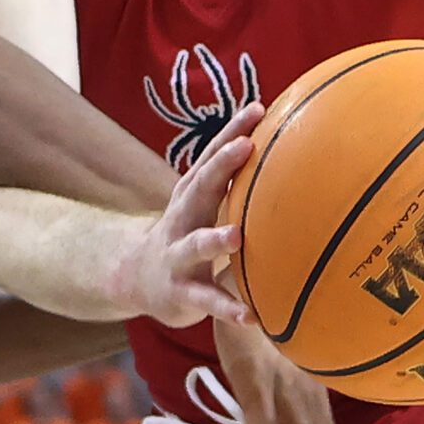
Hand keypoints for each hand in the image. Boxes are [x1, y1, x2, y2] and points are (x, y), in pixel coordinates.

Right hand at [108, 103, 259, 328]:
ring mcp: (177, 255)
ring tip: (237, 237)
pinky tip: (251, 316)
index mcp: (192, 195)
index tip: (258, 108)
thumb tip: (288, 157)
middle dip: (220, 165)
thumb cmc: (185, 235)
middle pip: (199, 187)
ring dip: (215, 239)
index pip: (212, 156)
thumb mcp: (203, 206)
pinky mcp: (180, 290)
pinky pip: (205, 299)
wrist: (135, 278)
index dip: (232, 131)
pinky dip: (227, 307)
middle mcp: (182, 218)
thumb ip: (234, 185)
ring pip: (195, 244)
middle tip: (246, 145)